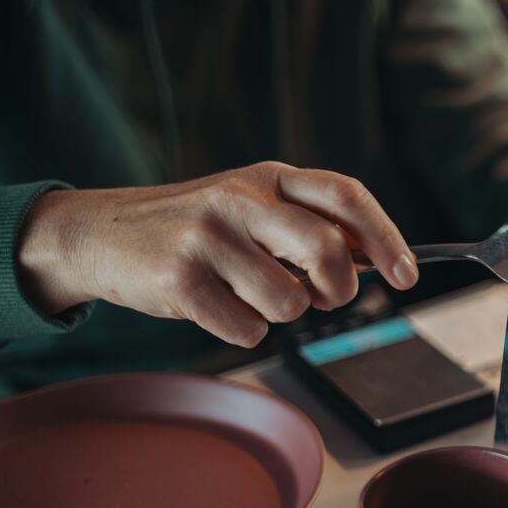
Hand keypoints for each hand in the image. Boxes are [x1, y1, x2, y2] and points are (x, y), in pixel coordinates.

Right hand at [17, 161, 417, 347]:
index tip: (407, 275)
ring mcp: (207, 237)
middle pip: (326, 250)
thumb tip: (380, 259)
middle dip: (338, 287)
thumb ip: (309, 224)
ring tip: (250, 294)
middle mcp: (240, 198)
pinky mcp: (179, 279)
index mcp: (269, 177)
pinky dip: (244, 331)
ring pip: (288, 301)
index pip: (346, 196)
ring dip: (281, 313)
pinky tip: (217, 308)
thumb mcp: (251, 206)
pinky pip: (247, 329)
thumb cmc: (197, 229)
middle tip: (326, 297)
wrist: (100, 235)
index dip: (386, 237)